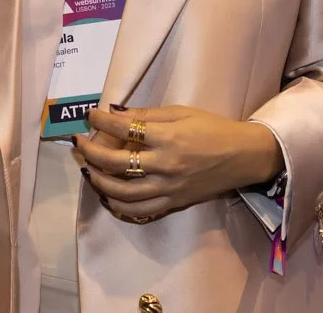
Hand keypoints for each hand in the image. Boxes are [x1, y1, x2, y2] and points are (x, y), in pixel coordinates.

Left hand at [73, 106, 282, 223]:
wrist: (243, 157)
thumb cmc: (213, 128)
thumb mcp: (182, 112)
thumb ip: (148, 114)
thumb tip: (115, 113)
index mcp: (168, 137)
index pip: (125, 129)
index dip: (102, 121)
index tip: (90, 114)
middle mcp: (165, 165)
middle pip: (117, 163)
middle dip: (91, 152)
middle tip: (79, 143)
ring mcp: (168, 188)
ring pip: (123, 192)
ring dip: (99, 181)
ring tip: (87, 170)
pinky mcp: (173, 203)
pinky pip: (140, 210)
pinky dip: (118, 205)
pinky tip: (107, 195)